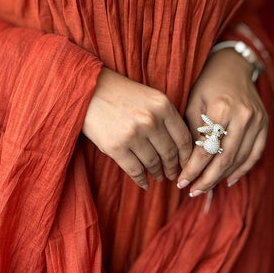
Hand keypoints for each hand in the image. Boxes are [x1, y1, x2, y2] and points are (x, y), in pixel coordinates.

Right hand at [83, 67, 192, 189]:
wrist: (87, 89)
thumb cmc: (119, 92)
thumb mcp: (149, 96)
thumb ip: (165, 116)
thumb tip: (179, 146)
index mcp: (162, 105)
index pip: (183, 138)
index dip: (187, 156)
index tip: (186, 163)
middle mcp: (150, 120)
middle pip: (169, 153)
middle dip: (173, 167)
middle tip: (173, 174)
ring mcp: (133, 135)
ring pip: (153, 163)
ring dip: (157, 173)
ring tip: (158, 176)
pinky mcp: (115, 147)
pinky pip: (135, 170)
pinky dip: (141, 180)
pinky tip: (144, 183)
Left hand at [178, 48, 267, 195]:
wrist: (232, 66)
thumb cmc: (206, 84)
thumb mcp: (192, 102)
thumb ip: (190, 131)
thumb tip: (184, 162)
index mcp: (222, 108)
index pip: (206, 149)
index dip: (193, 169)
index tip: (181, 181)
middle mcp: (243, 116)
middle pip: (225, 158)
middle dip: (207, 178)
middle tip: (192, 190)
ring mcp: (257, 121)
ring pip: (240, 159)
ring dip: (221, 177)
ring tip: (204, 187)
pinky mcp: (265, 124)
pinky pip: (255, 154)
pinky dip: (242, 169)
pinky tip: (227, 179)